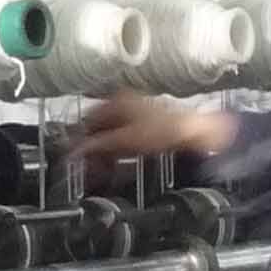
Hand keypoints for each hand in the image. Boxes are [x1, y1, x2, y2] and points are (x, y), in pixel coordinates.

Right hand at [73, 92, 236, 161]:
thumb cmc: (164, 131)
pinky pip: (123, 137)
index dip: (79, 141)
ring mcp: (135, 113)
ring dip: (104, 152)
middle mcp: (123, 102)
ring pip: (110, 133)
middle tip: (87, 168)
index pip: (87, 120)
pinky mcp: (145, 125)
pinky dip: (116, 150)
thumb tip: (76, 152)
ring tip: (101, 170)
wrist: (194, 134)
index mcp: (115, 100)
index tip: (75, 159)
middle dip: (92, 148)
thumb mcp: (125, 141)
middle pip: (98, 127)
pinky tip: (116, 163)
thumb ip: (98, 145)